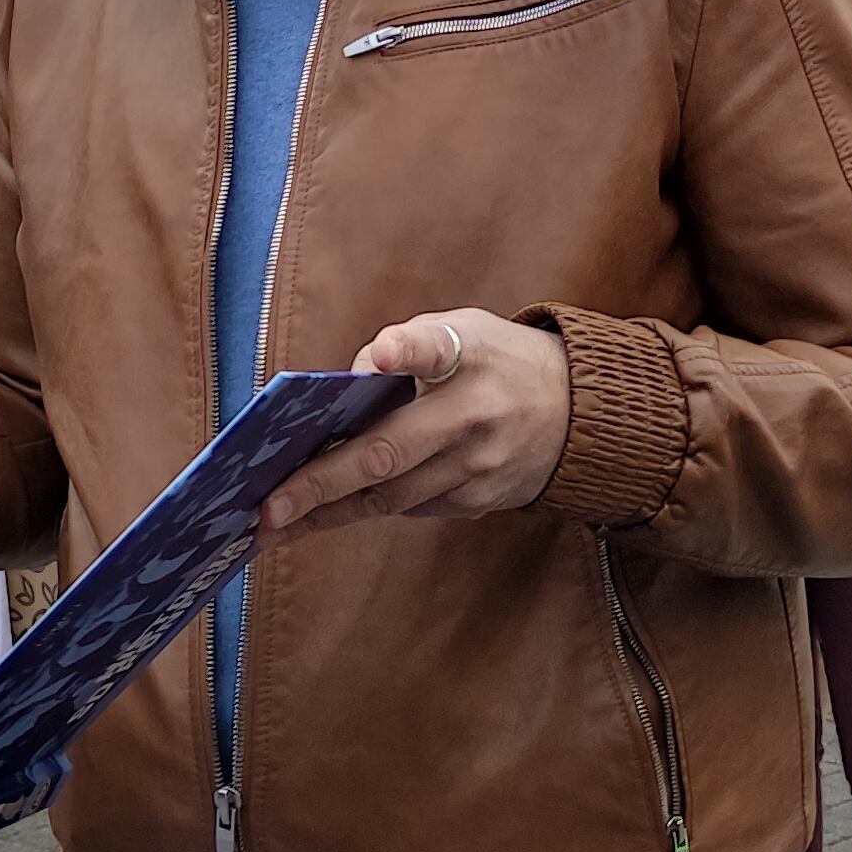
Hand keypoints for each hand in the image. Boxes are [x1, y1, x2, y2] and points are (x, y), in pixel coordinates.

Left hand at [262, 310, 570, 534]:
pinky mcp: (480, 502)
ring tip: (274, 521)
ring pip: (392, 496)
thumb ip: (408, 348)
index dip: (403, 350)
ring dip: (329, 511)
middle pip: (389, 454)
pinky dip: (364, 507)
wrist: (582, 414)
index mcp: (470, 356)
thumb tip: (344, 388)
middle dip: (322, 483)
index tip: (375, 356)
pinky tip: (321, 512)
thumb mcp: (466, 330)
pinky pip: (410, 507)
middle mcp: (475, 415)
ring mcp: (479, 467)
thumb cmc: (498, 362)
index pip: (435, 348)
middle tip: (269, 506)